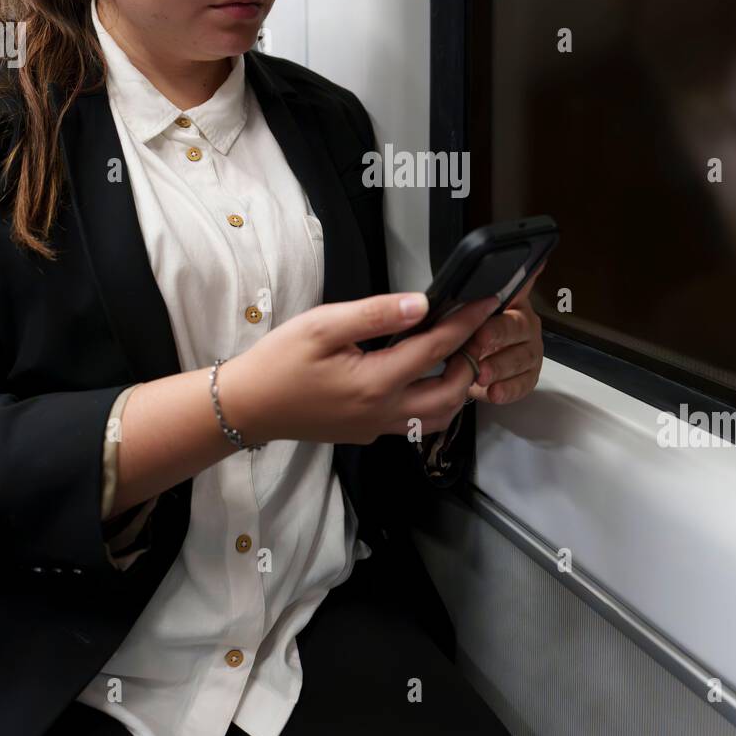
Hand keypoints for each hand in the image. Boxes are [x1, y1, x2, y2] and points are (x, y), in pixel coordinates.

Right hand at [221, 290, 500, 445]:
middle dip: (471, 362)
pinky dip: (433, 402)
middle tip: (474, 331)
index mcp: (376, 383)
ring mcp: (376, 428)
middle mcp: (384, 412)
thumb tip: (421, 305)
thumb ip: (376, 315)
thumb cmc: (279, 362)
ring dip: (456, 388)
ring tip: (456, 355)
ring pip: (438, 417)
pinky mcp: (366, 433)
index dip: (466, 323)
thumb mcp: (323, 326)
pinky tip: (423, 377)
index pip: (436, 350)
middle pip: (451, 394)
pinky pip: (414, 423)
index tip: (488, 302)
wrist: (247, 407)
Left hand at [458, 262, 545, 406]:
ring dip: (500, 366)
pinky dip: (508, 390)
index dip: (507, 293)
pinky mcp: (529, 377)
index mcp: (513, 302)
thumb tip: (500, 269)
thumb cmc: (473, 333)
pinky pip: (523, 383)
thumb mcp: (469, 310)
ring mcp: (530, 352)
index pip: (518, 291)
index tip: (488, 307)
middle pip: (517, 327)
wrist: (474, 362)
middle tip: (479, 341)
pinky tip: (494, 392)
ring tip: (482, 374)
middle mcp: (526, 325)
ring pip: (521, 358)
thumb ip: (479, 291)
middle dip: (498, 335)